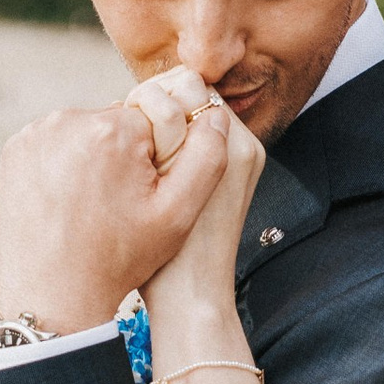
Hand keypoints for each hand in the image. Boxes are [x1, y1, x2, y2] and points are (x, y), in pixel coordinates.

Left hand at [0, 67, 235, 332]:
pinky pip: (56, 142)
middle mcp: (69, 119)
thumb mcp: (179, 213)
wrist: (53, 294)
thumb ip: (208, 156)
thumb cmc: (119, 257)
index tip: (142, 196)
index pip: (154, 121)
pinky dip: (64, 164)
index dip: (157, 160)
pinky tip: (67, 200)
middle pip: (119, 123)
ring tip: (91, 205)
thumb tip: (214, 113)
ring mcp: (36, 133)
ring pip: (87, 132)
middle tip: (117, 205)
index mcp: (113, 129)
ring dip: (95, 158)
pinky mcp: (15, 149)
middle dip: (125, 156)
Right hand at [143, 105, 268, 354]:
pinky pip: (195, 149)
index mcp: (238, 144)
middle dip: (165, 113)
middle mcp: (246, 149)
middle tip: (137, 135)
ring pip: (192, 126)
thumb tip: (167, 89)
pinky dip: (171, 153)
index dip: (162, 96)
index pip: (196, 87)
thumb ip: (176, 124)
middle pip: (196, 104)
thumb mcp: (172, 173)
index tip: (138, 117)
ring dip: (165, 132)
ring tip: (140, 156)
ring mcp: (238, 167)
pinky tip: (147, 172)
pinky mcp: (225, 183)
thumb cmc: (177, 244)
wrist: (191, 296)